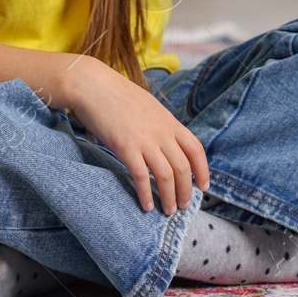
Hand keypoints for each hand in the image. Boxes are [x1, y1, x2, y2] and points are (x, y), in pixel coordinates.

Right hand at [53, 57, 209, 213]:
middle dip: (186, 191)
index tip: (203, 187)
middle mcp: (162, 131)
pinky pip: (142, 176)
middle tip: (182, 206)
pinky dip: (146, 194)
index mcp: (170, 122)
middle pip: (184, 167)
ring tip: (167, 211)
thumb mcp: (149, 107)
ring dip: (169, 197)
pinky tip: (147, 205)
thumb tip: (166, 142)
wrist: (94, 85)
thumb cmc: (117, 96)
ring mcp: (145, 139)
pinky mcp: (125, 146)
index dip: (203, 170)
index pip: (196, 149)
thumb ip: (160, 125)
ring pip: (166, 175)